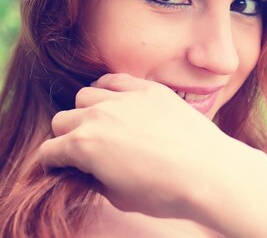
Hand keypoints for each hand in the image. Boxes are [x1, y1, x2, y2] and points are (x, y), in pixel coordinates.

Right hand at [38, 73, 236, 219]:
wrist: (208, 172)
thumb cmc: (165, 192)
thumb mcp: (118, 197)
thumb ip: (94, 178)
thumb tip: (87, 169)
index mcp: (83, 147)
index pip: (49, 151)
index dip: (53, 163)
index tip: (63, 167)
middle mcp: (98, 116)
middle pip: (63, 119)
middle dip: (67, 135)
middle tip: (86, 148)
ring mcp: (124, 98)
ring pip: (86, 95)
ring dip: (87, 110)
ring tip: (103, 123)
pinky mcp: (149, 89)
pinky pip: (115, 79)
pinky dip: (109, 89)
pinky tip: (117, 102)